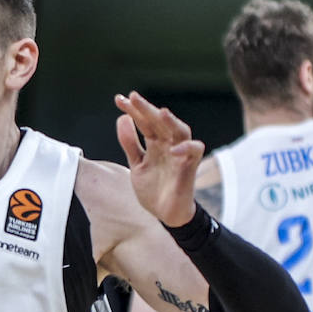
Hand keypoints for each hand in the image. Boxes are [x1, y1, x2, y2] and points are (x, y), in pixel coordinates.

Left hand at [114, 91, 205, 226]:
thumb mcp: (137, 164)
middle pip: (160, 122)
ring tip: (161, 112)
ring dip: (171, 122)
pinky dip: (187, 149)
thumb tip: (122, 118)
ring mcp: (180, 155)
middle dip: (147, 109)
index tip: (118, 100)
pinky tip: (175, 148)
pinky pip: (194, 153)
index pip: (145, 122)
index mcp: (156, 143)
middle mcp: (168, 144)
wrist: (165, 214)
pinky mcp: (189, 168)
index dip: (133, 110)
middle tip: (133, 97)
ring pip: (180, 132)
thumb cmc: (154, 188)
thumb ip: (130, 143)